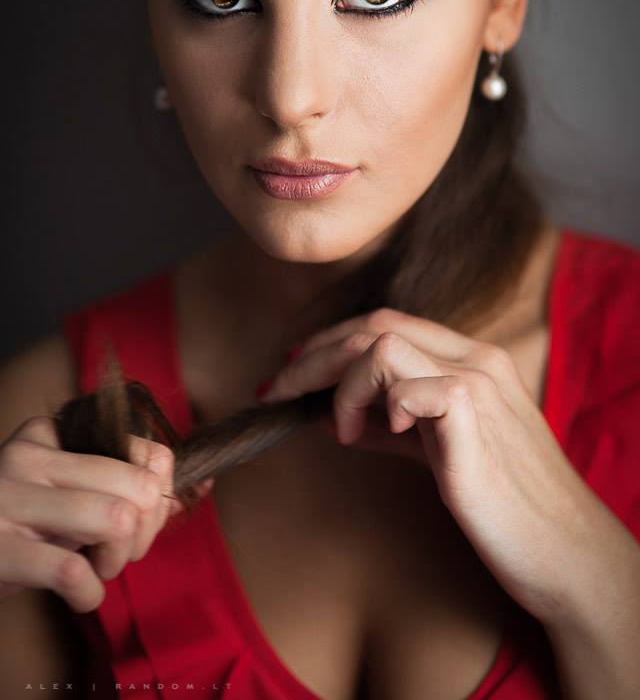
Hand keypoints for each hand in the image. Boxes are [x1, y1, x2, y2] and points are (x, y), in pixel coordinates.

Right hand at [0, 415, 211, 612]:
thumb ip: (126, 484)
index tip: (138, 522)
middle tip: (118, 553)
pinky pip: (70, 570)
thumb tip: (203, 484)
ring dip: (117, 559)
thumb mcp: (70, 489)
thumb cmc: (24, 524)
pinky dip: (89, 592)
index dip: (158, 497)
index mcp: (53, 432)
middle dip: (143, 533)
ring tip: (97, 568)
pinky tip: (80, 593)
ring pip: (114, 519)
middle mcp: (30, 455)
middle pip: (137, 487)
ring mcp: (9, 499)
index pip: (146, 452)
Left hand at [261, 307, 615, 624]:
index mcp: (471, 359)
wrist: (560, 549)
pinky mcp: (472, 415)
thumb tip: (334, 416)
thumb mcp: (439, 450)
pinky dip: (378, 409)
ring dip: (342, 386)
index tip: (294, 368)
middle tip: (280, 391)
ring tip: (344, 430)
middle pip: (374, 326)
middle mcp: (475, 358)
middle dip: (315, 356)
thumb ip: (392, 427)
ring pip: (381, 345)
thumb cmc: (502, 502)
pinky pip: (405, 387)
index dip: (332, 340)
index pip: (387, 323)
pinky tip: (379, 437)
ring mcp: (477, 381)